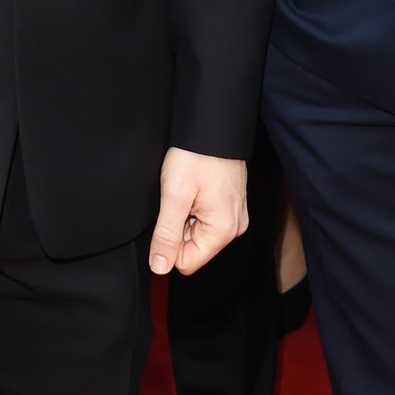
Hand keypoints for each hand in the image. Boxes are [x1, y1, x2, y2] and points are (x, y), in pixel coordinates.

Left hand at [149, 150, 247, 276]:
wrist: (215, 126)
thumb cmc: (197, 155)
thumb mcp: (174, 196)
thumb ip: (167, 235)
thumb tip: (160, 267)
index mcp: (223, 231)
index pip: (186, 263)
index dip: (169, 244)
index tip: (169, 216)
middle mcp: (234, 228)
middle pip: (193, 248)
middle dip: (179, 227)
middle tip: (180, 198)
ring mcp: (234, 216)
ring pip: (197, 233)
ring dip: (186, 215)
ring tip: (189, 190)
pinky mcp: (230, 205)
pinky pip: (206, 219)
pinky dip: (194, 206)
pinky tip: (195, 187)